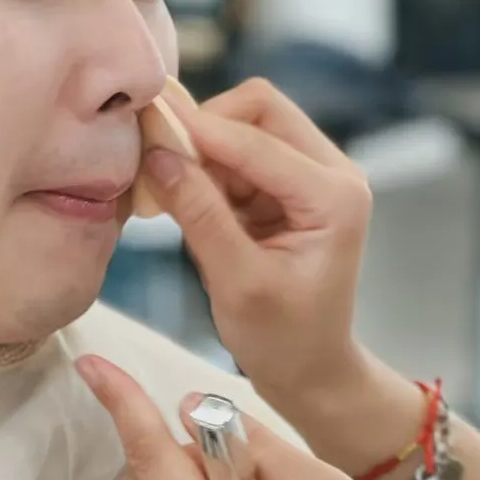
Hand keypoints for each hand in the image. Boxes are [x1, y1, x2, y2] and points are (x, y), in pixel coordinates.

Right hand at [143, 78, 370, 401]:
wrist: (312, 369)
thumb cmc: (286, 339)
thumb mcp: (239, 283)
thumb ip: (201, 216)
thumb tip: (159, 157)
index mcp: (335, 196)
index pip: (259, 140)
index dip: (199, 130)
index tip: (144, 128)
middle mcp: (333, 173)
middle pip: (261, 110)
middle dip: (206, 129)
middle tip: (158, 162)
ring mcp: (313, 176)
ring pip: (247, 127)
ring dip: (204, 151)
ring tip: (168, 193)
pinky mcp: (289, 187)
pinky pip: (241, 154)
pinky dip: (208, 169)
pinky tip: (185, 201)